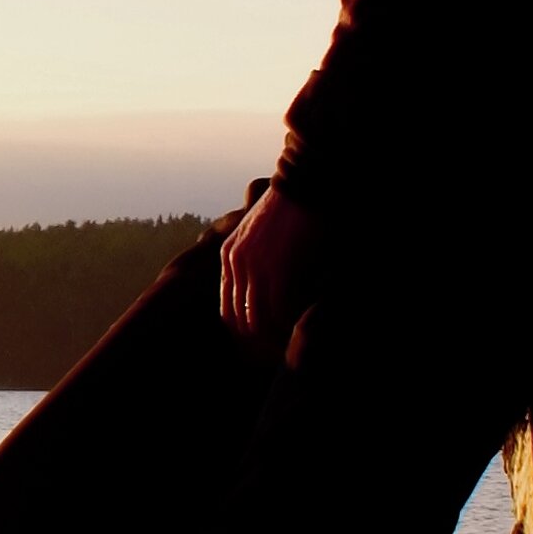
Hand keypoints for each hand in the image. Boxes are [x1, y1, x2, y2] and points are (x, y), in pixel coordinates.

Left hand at [221, 185, 315, 352]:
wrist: (305, 180)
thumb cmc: (293, 203)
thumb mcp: (261, 227)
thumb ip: (257, 253)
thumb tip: (275, 277)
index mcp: (229, 254)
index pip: (227, 306)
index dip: (243, 328)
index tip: (262, 342)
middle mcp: (235, 263)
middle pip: (238, 319)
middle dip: (256, 341)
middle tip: (275, 354)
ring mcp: (255, 267)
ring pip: (257, 320)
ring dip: (273, 338)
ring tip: (288, 347)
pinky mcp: (278, 268)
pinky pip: (279, 311)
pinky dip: (289, 326)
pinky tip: (301, 331)